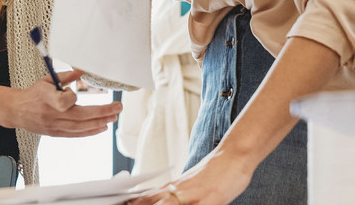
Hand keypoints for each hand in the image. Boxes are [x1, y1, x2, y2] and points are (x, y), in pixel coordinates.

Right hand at [9, 69, 120, 136]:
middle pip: (80, 116)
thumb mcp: (47, 80)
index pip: (65, 101)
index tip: (70, 90)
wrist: (18, 111)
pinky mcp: (56, 134)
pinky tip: (102, 127)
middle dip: (102, 112)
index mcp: (48, 100)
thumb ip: (66, 76)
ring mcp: (55, 126)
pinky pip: (76, 134)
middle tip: (117, 108)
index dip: (71, 96)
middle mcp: (52, 115)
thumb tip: (82, 69)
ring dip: (100, 122)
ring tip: (113, 117)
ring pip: (81, 127)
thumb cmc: (34, 93)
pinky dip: (90, 131)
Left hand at [127, 148, 254, 204]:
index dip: (132, 203)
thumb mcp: (188, 184)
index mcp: (172, 187)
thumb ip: (171, 193)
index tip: (121, 204)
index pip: (145, 197)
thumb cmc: (213, 173)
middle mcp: (178, 190)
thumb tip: (155, 200)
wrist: (233, 155)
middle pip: (151, 203)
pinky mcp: (210, 199)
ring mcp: (193, 195)